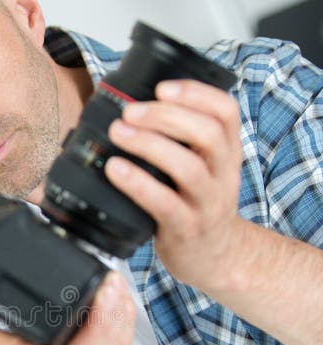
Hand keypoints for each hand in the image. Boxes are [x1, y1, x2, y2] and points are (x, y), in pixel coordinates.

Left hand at [104, 79, 244, 291]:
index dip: (196, 93)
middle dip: (165, 116)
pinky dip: (138, 184)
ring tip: (119, 133)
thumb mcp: (204, 168)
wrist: (216, 257)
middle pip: (207, 133)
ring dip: (149, 145)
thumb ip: (182, 140)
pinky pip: (165, 204)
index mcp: (227, 152)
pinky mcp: (187, 228)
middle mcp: (223, 175)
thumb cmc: (198, 205)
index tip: (162, 87)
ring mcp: (207, 204)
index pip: (226, 112)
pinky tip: (116, 170)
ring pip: (188, 167)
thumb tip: (132, 109)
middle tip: (130, 112)